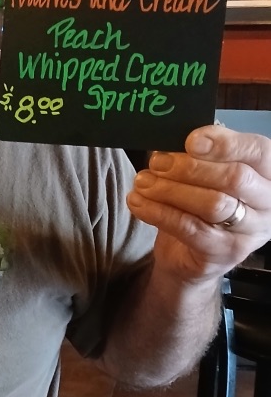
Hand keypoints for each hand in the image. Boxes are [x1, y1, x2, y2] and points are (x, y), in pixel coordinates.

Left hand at [126, 125, 270, 282]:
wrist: (189, 255)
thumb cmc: (199, 205)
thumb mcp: (204, 174)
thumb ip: (199, 155)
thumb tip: (172, 141)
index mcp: (268, 174)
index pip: (258, 151)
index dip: (225, 143)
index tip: (191, 141)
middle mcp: (268, 203)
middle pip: (235, 178)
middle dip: (190, 167)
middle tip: (157, 162)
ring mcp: (250, 232)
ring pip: (213, 204)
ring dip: (171, 190)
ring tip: (143, 182)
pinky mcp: (225, 253)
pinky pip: (191, 229)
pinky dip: (160, 212)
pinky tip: (138, 202)